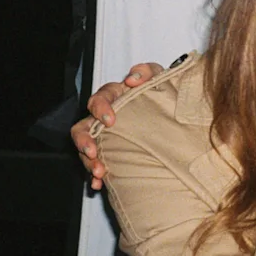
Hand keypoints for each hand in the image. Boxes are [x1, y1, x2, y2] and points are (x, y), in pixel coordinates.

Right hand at [72, 62, 163, 189]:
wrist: (172, 113)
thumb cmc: (160, 92)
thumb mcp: (158, 78)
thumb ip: (147, 71)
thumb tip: (133, 78)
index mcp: (115, 97)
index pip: (100, 98)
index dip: (100, 108)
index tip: (110, 120)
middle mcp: (104, 117)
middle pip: (84, 126)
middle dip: (85, 141)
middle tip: (93, 152)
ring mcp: (105, 136)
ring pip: (87, 147)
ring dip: (88, 161)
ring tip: (99, 172)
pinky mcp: (110, 151)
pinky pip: (96, 163)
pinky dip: (94, 174)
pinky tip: (99, 183)